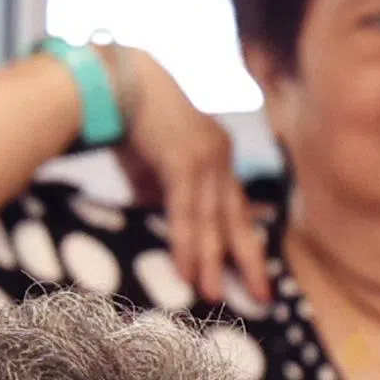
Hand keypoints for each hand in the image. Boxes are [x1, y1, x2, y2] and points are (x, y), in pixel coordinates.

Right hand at [103, 49, 274, 310]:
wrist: (117, 82)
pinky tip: (187, 270)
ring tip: (214, 295)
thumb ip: (169, 197)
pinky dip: (186, 243)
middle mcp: (221, 158)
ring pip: (211, 221)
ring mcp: (206, 159)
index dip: (246, 243)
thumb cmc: (133, 124)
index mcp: (220, 157)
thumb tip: (176, 231)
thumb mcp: (158, 168)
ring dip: (210, 262)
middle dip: (249, 262)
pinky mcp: (184, 161)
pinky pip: (186, 212)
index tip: (256, 274)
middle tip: (262, 298)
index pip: (237, 208)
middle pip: (237, 219)